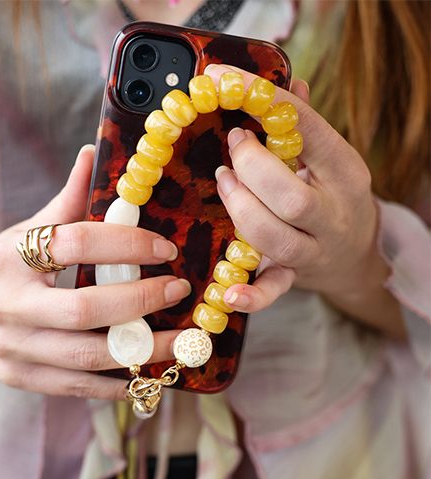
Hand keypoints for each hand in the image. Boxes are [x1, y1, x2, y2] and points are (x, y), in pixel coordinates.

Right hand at [0, 146, 190, 398]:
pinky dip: (118, 381)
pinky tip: (150, 371)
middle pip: (84, 308)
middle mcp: (10, 306)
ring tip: (183, 341)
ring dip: (143, 349)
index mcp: (14, 258)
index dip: (127, 243)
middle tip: (179, 290)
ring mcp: (14, 348)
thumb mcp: (28, 231)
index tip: (166, 249)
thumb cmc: (5, 267)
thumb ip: (66, 200)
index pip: (75, 243)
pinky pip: (78, 386)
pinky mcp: (22, 377)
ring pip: (87, 355)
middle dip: (141, 300)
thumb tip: (94, 154)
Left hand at [205, 65, 404, 337]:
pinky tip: (227, 292)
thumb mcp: (329, 160)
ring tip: (224, 181)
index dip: (265, 102)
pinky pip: (274, 290)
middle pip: (289, 195)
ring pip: (274, 237)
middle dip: (251, 166)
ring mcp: (315, 249)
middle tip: (233, 144)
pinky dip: (250, 294)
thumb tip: (286, 84)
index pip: (309, 129)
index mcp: (346, 172)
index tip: (224, 80)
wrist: (357, 257)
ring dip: (239, 208)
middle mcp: (333, 213)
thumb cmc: (334, 198)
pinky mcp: (295, 276)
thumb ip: (306, 127)